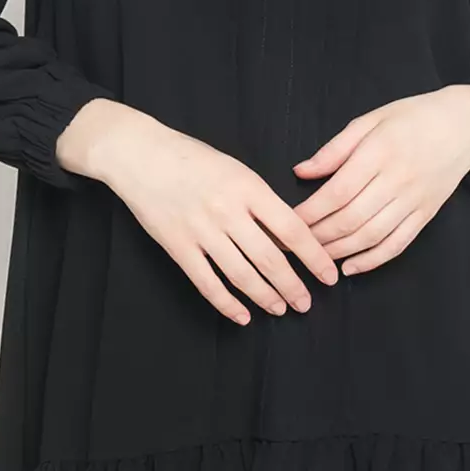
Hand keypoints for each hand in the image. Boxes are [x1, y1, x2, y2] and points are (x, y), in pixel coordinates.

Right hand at [57, 100, 338, 324]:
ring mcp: (201, 231)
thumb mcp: (236, 169)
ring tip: (280, 309)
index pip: (292, 230)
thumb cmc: (192, 158)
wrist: (140, 154)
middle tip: (307, 303)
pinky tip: (242, 316)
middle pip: (270, 259)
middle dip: (293, 286)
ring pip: (242, 275)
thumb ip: (261, 201)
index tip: (329, 275)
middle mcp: (227, 211)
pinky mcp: (177, 246)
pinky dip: (227, 304)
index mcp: (248, 187)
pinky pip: (207, 283)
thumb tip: (288, 238)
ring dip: (265, 297)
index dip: (314, 257)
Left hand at [289, 85, 469, 274]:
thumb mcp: (370, 120)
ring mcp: (414, 200)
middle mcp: (397, 179)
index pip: (337, 192)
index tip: (287, 223)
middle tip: (293, 247)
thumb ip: (335, 149)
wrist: (463, 126)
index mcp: (379, 152)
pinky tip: (351, 267)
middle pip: (351, 218)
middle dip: (317, 237)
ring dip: (339, 252)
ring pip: (371, 236)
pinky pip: (397, 244)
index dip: (310, 212)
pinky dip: (373, 260)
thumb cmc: (412, 118)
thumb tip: (301, 171)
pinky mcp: (426, 214)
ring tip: (315, 258)